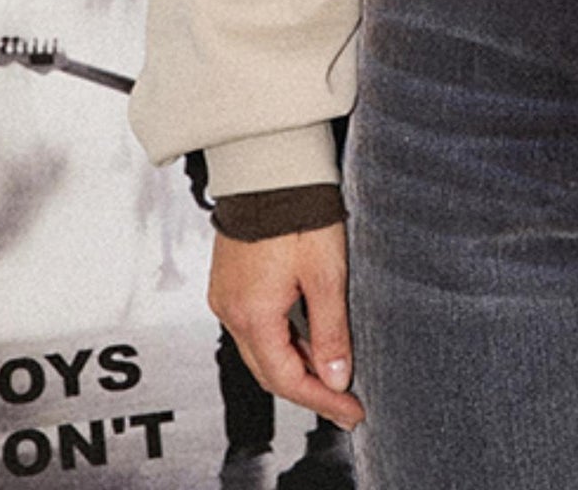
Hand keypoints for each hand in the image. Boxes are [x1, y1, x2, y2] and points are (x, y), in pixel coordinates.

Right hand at [207, 223, 364, 431]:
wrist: (270, 167)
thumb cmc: (298, 211)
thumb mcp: (326, 274)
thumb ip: (330, 330)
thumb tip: (335, 378)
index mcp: (252, 315)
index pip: (286, 379)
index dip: (322, 400)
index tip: (352, 410)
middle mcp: (231, 311)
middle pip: (269, 370)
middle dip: (309, 389)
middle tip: (346, 401)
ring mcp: (226, 296)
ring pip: (260, 350)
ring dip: (295, 364)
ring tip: (333, 371)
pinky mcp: (229, 282)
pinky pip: (254, 327)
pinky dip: (281, 340)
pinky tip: (306, 338)